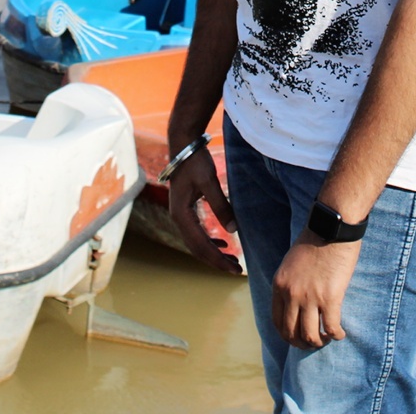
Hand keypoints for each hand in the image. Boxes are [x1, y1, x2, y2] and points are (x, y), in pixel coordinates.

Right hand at [166, 149, 241, 274]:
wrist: (183, 145)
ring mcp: (181, 214)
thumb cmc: (195, 161)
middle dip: (216, 261)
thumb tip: (233, 231)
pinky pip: (196, 233)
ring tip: (231, 260)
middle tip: (236, 270)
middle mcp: (178, 218)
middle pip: (197, 248)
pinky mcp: (185, 209)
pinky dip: (209, 241)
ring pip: (196, 242)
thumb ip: (220, 206)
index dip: (217, 259)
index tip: (234, 268)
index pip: (200, 245)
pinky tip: (222, 243)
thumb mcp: (209, 182)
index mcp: (181, 215)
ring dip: (213, 253)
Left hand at [271, 232, 360, 348]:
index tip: (297, 337)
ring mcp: (310, 297)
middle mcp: (291, 294)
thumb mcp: (291, 262)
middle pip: (291, 333)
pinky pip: (331, 327)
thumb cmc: (314, 240)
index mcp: (279, 285)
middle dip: (302, 343)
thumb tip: (295, 301)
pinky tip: (340, 333)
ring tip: (327, 338)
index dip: (288, 335)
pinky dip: (336, 335)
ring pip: (310, 335)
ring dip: (319, 342)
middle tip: (314, 343)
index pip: (277, 321)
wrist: (331, 228)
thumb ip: (289, 282)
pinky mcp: (330, 297)